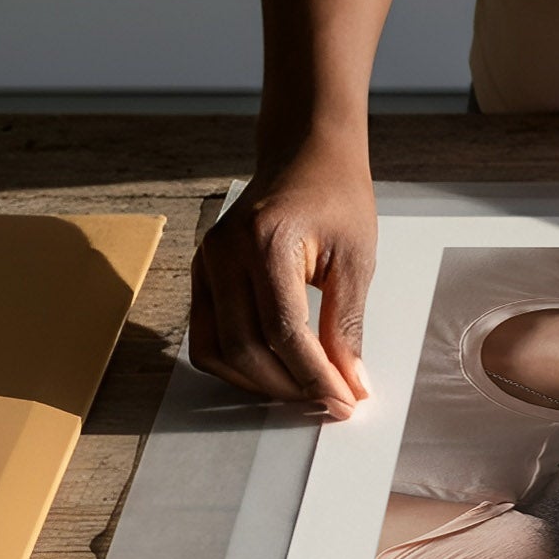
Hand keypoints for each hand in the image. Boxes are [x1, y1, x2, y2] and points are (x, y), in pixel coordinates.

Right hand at [189, 144, 376, 415]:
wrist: (305, 157)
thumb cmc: (336, 198)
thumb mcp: (357, 259)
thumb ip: (348, 324)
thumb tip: (351, 382)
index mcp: (265, 243)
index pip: (284, 331)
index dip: (315, 376)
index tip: (345, 401)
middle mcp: (224, 253)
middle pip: (244, 348)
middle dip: (289, 386)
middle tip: (330, 402)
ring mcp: (205, 263)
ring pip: (216, 351)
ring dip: (260, 384)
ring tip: (305, 391)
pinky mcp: (201, 273)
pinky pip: (207, 336)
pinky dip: (238, 365)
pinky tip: (276, 372)